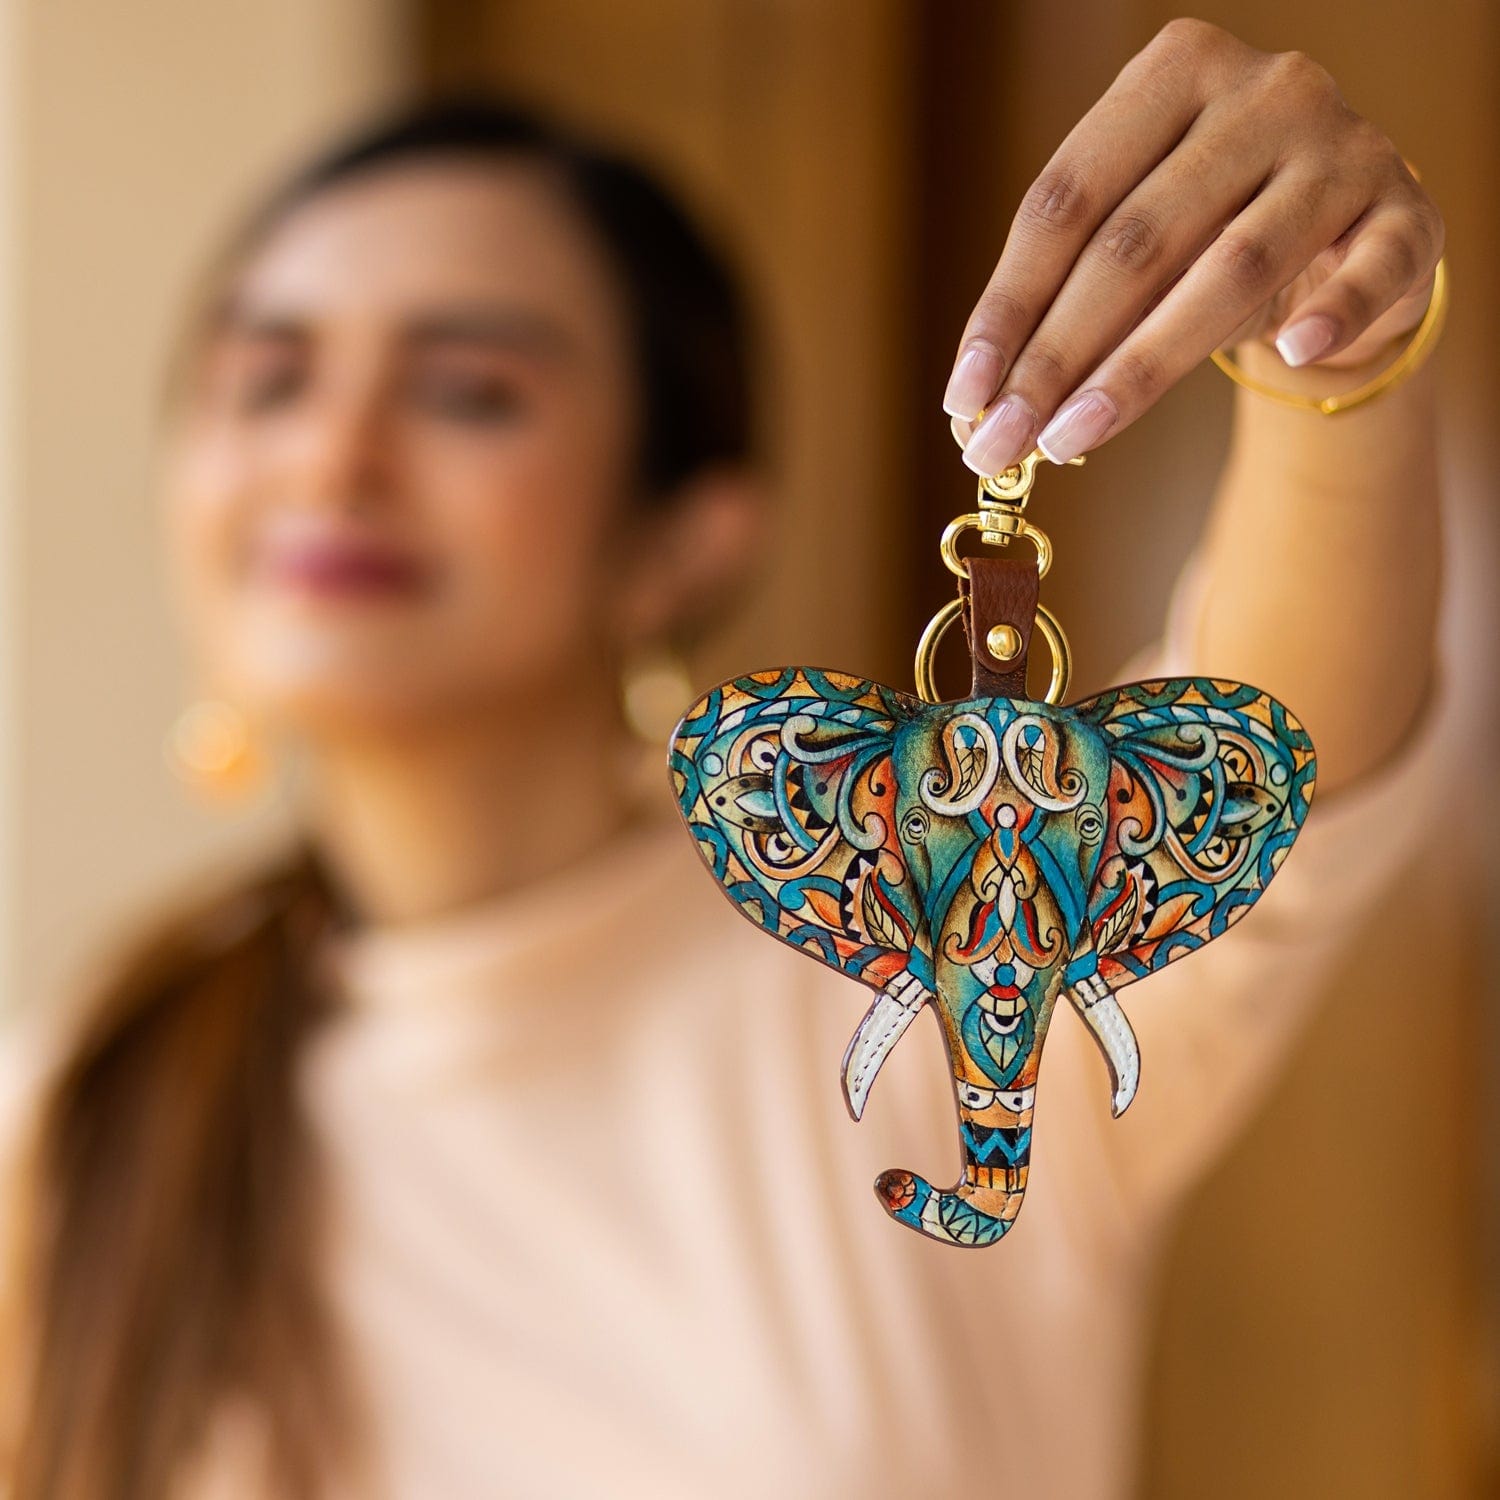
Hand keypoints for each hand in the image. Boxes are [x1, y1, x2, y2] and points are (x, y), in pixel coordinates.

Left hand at [944, 18, 1445, 472]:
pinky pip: (1374, 267)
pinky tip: (1292, 357)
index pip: (1065, 201)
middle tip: (1000, 442)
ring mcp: (1342, 150)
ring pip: (1233, 267)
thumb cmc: (1214, 232)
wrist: (1349, 233)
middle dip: (1055, 358)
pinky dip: (1333, 313)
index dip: (1007, 305)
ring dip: (1143, 366)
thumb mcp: (1139, 241)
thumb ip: (1070, 294)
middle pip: (1135, 241)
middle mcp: (1263, 94)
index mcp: (1172, 75)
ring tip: (1072, 440)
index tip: (963, 396)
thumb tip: (984, 400)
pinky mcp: (1407, 213)